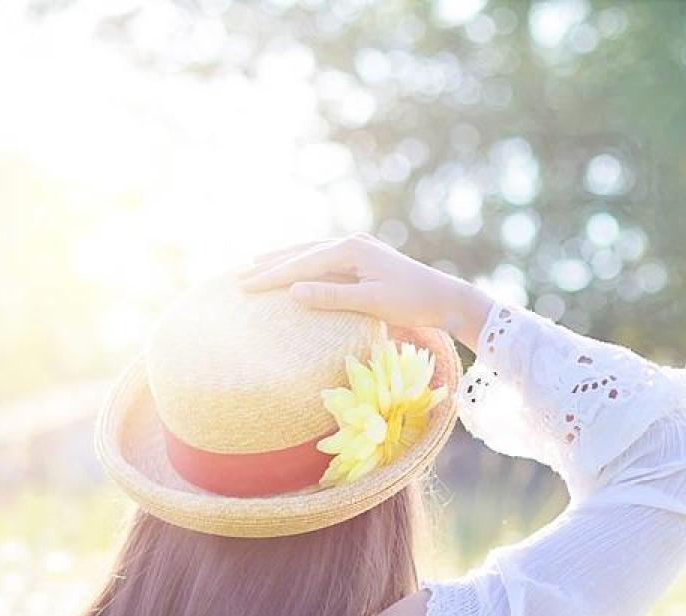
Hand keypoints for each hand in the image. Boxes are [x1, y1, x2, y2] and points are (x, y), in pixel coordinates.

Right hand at [236, 234, 493, 350]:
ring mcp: (358, 248)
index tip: (245, 287)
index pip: (302, 263)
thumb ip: (332, 296)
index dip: (272, 276)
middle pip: (302, 252)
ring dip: (284, 260)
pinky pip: (324, 258)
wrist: (446, 298)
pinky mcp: (363, 258)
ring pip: (311, 252)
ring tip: (256, 268)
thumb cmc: (413, 302)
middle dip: (270, 265)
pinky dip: (303, 264)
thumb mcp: (372, 302)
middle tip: (239, 277)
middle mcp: (352, 242)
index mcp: (351, 249)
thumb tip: (293, 290)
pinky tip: (293, 270)